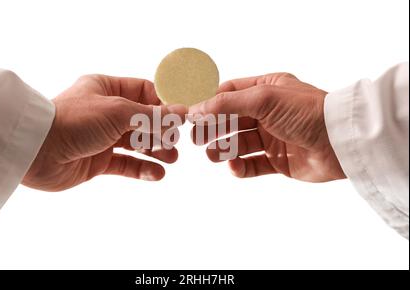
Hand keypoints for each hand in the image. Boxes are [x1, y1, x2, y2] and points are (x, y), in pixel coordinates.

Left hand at [23, 75, 186, 190]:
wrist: (36, 151)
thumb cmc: (74, 121)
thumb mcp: (118, 111)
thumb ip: (152, 115)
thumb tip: (182, 112)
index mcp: (107, 89)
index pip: (144, 92)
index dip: (164, 103)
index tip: (182, 116)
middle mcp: (105, 111)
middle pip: (143, 120)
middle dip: (162, 131)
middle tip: (176, 142)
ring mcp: (102, 137)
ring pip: (136, 143)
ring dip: (156, 151)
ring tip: (171, 159)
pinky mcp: (98, 161)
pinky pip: (125, 164)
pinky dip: (142, 169)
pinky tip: (157, 174)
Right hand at [189, 73, 345, 181]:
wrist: (340, 142)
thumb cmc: (305, 112)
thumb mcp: (263, 98)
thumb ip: (227, 103)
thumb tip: (196, 108)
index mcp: (267, 89)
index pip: (230, 93)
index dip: (209, 103)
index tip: (191, 114)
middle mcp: (269, 112)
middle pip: (231, 120)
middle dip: (213, 128)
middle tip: (196, 139)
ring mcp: (274, 137)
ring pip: (239, 144)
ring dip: (223, 149)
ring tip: (212, 155)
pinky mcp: (279, 160)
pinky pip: (253, 165)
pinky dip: (240, 167)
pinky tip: (233, 166)